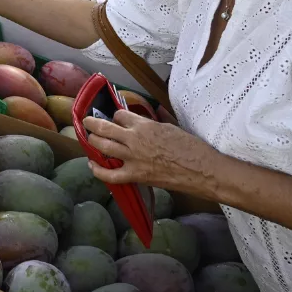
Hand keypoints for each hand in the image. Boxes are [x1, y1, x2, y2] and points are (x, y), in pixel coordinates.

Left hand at [84, 110, 217, 192]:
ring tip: (88, 137)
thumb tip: (151, 116)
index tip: (114, 119)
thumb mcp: (171, 127)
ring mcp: (133, 158)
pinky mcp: (136, 176)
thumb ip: (155, 122)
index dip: (115, 116)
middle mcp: (134, 139)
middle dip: (92, 123)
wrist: (204, 170)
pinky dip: (98, 170)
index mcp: (144, 125)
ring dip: (92, 140)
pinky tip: (92, 164)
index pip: (119, 115)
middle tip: (87, 121)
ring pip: (102, 146)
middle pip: (104, 127)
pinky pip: (110, 175)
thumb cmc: (192, 147)